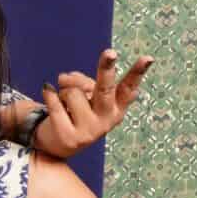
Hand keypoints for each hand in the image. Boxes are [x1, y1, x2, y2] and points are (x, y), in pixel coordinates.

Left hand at [32, 49, 153, 158]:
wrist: (56, 145)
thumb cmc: (75, 112)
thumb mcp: (85, 95)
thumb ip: (82, 83)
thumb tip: (65, 79)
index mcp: (117, 108)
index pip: (128, 87)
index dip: (138, 73)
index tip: (148, 58)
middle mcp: (107, 120)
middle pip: (105, 89)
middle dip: (106, 70)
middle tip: (110, 52)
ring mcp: (89, 131)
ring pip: (73, 92)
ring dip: (64, 90)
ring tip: (64, 102)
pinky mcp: (69, 137)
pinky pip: (55, 102)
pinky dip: (49, 93)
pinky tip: (48, 93)